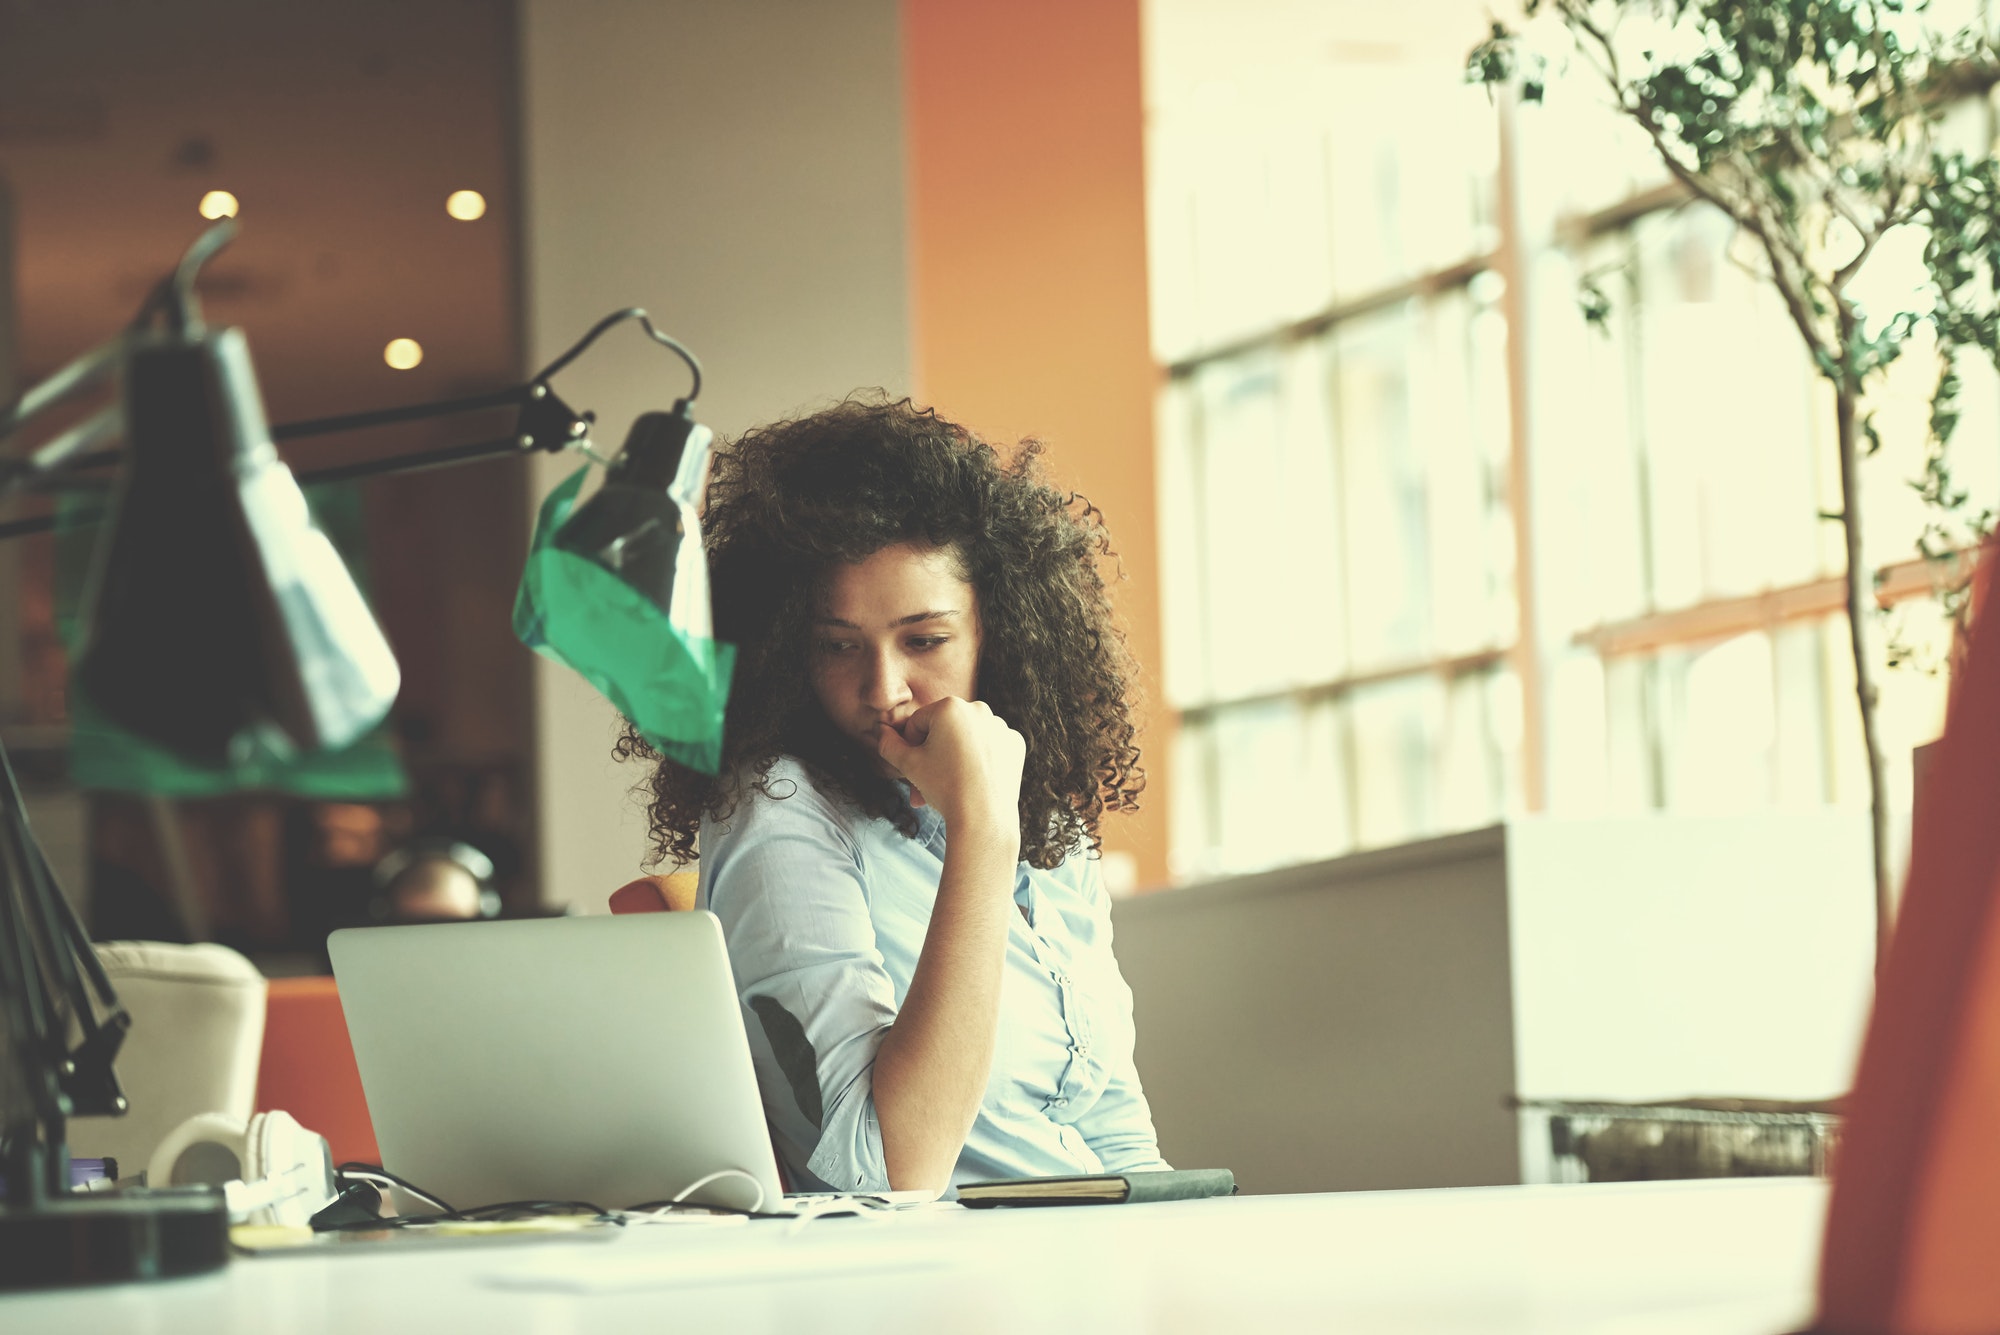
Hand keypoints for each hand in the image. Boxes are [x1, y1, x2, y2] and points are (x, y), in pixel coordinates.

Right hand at [875, 697, 1024, 836]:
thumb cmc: (943, 787)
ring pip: (968, 739)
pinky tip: (976, 781)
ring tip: (951, 785)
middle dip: (933, 755)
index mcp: (950, 706)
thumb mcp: (908, 765)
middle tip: (927, 783)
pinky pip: (991, 748)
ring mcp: (1000, 726)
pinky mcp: (1015, 744)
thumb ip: (889, 744)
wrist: (983, 818)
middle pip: (945, 730)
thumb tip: (881, 732)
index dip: (910, 747)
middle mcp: (979, 709)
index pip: (918, 723)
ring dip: (956, 757)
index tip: (914, 769)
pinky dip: (982, 760)